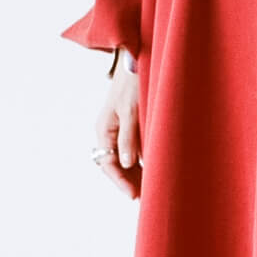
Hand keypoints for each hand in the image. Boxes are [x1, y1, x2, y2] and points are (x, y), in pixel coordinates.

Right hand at [91, 67, 140, 197]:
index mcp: (105, 129)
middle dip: (128, 180)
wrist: (137, 60)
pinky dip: (141, 161)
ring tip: (150, 188)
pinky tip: (152, 169)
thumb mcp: (131, 111)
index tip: (133, 194)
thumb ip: (128, 138)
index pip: (108, 163)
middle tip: (144, 197)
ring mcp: (121, 129)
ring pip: (125, 159)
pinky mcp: (132, 125)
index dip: (120, 181)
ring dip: (135, 173)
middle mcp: (110, 131)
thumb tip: (125, 163)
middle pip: (115, 164)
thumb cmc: (132, 83)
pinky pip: (133, 149)